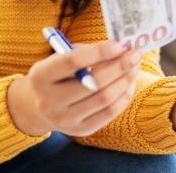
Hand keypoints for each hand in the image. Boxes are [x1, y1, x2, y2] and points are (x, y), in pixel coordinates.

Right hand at [7, 40, 142, 136]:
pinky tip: (129, 84)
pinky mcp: (80, 130)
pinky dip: (124, 96)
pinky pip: (109, 113)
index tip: (119, 45)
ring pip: (105, 99)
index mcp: (39, 76)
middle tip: (135, 54)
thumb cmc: (56, 74)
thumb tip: (120, 49)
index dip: (99, 52)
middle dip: (119, 67)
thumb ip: (86, 52)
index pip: (72, 62)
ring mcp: (64, 119)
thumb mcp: (61, 57)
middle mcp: (48, 101)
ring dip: (125, 80)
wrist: (39, 107)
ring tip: (134, 67)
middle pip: (93, 83)